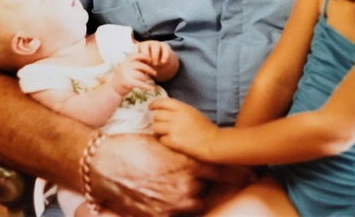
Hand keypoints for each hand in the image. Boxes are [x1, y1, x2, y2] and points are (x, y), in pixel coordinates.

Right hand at [89, 133, 252, 215]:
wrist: (101, 164)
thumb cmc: (131, 148)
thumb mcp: (163, 144)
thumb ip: (184, 154)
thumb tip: (196, 158)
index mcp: (189, 165)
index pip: (224, 171)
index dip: (240, 173)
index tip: (252, 174)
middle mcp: (186, 188)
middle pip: (205, 190)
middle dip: (199, 184)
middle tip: (181, 175)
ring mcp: (173, 207)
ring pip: (191, 204)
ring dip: (185, 197)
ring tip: (166, 184)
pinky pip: (175, 214)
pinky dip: (170, 207)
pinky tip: (158, 196)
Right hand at [108, 54, 155, 95]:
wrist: (114, 88)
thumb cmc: (124, 77)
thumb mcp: (127, 68)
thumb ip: (135, 64)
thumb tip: (149, 60)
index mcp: (125, 62)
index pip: (135, 55)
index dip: (143, 56)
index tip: (150, 58)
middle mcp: (125, 66)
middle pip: (140, 65)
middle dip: (149, 69)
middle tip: (155, 73)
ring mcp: (125, 74)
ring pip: (141, 75)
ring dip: (146, 79)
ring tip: (149, 81)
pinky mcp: (127, 82)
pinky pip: (140, 83)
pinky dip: (146, 86)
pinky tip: (151, 88)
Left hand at [135, 40, 172, 69]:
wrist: (160, 63)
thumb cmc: (147, 64)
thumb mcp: (142, 64)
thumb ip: (139, 64)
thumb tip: (138, 69)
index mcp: (139, 46)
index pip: (136, 47)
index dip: (136, 54)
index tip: (139, 63)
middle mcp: (147, 43)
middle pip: (144, 45)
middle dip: (146, 55)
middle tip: (148, 63)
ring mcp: (156, 44)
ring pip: (155, 46)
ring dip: (155, 56)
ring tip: (155, 64)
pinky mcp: (165, 46)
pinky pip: (164, 49)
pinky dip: (164, 56)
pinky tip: (163, 63)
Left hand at [150, 98, 218, 160]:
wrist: (212, 141)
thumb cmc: (204, 126)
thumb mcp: (192, 112)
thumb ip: (179, 110)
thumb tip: (164, 111)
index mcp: (182, 107)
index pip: (162, 102)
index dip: (154, 104)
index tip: (150, 107)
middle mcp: (175, 117)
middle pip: (157, 115)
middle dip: (156, 119)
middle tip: (160, 123)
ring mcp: (173, 129)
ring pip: (155, 127)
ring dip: (157, 130)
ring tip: (163, 132)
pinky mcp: (173, 141)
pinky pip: (161, 139)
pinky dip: (163, 140)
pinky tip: (170, 140)